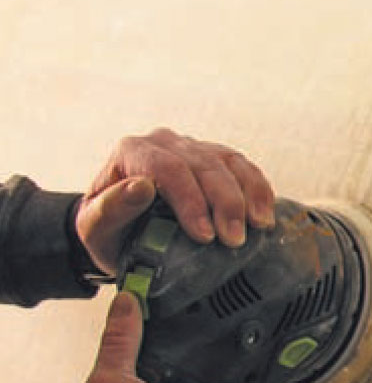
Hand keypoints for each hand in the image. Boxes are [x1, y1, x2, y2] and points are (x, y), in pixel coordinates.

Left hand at [75, 128, 275, 274]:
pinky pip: (244, 167)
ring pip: (228, 163)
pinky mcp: (216, 159)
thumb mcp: (95, 229)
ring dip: (246, 196)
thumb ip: (111, 209)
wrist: (123, 230)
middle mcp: (164, 142)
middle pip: (203, 165)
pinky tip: (264, 214)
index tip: (204, 235)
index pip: (167, 168)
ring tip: (257, 227)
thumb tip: (140, 188)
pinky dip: (259, 190)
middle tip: (233, 240)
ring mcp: (193, 148)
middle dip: (224, 203)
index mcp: (132, 152)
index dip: (190, 201)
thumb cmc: (108, 232)